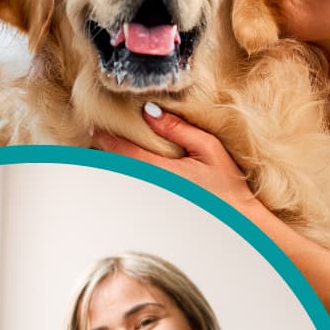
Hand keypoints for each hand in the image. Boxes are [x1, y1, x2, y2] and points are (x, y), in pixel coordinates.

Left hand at [93, 104, 261, 218]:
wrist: (236, 219)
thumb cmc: (226, 183)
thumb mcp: (207, 148)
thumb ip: (177, 129)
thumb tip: (149, 110)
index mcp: (161, 171)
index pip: (124, 150)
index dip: (106, 137)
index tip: (94, 126)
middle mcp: (150, 187)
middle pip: (117, 166)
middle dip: (104, 151)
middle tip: (93, 134)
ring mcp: (151, 199)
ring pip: (123, 179)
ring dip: (112, 164)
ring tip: (102, 149)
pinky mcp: (155, 207)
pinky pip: (133, 188)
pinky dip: (125, 176)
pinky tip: (123, 168)